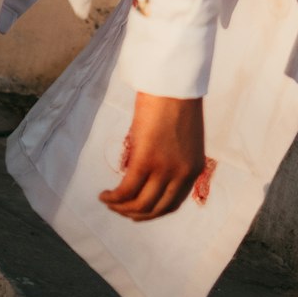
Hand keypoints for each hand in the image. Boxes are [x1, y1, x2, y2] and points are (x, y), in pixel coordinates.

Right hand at [99, 91, 205, 220]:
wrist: (172, 82)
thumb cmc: (176, 102)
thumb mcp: (181, 139)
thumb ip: (172, 159)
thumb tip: (148, 174)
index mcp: (194, 169)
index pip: (172, 204)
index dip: (152, 212)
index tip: (137, 210)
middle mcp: (181, 174)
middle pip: (154, 209)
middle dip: (134, 214)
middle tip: (119, 209)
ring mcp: (164, 169)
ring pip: (139, 204)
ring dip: (120, 208)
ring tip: (108, 201)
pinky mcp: (146, 160)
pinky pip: (126, 190)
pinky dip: (113, 197)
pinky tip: (104, 195)